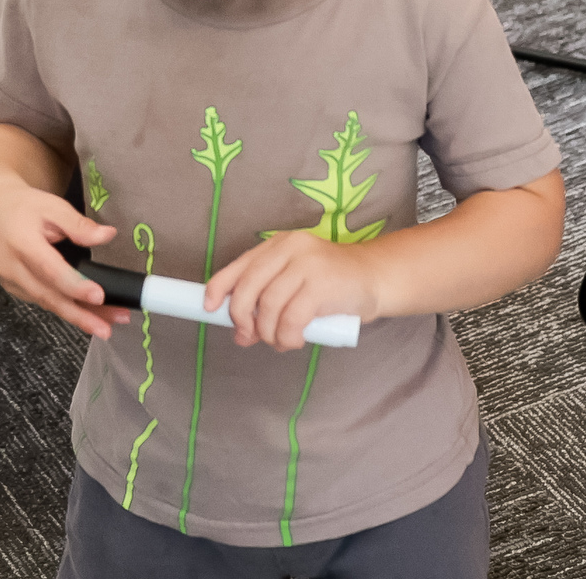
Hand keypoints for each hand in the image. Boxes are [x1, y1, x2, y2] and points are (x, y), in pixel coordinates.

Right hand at [0, 172, 128, 339]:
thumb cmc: (23, 206)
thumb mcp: (52, 206)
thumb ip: (78, 224)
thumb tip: (107, 235)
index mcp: (21, 242)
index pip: (49, 269)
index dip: (74, 285)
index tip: (98, 297)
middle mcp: (12, 267)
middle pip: (48, 296)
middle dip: (79, 316)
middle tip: (107, 330)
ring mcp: (11, 282)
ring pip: (47, 303)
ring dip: (77, 317)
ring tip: (107, 325)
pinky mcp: (14, 289)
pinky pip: (43, 301)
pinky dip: (65, 310)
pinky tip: (87, 315)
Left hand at [201, 233, 382, 352]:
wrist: (376, 279)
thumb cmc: (332, 285)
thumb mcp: (296, 284)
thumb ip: (268, 302)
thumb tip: (240, 333)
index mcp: (278, 245)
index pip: (240, 265)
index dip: (219, 287)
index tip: (209, 309)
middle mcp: (289, 249)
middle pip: (248, 286)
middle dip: (242, 317)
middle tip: (249, 337)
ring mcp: (306, 265)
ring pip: (268, 306)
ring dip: (268, 333)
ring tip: (281, 342)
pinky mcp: (321, 285)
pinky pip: (291, 318)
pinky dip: (287, 336)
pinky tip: (295, 340)